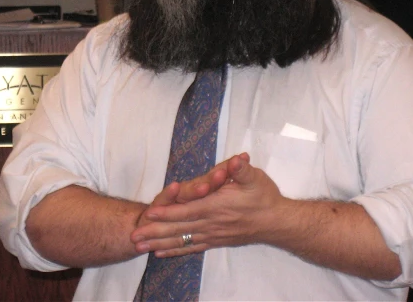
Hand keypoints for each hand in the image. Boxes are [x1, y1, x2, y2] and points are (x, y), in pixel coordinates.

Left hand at [130, 153, 283, 256]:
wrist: (277, 223)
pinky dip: (175, 250)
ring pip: (181, 241)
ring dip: (160, 243)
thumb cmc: (264, 197)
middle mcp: (211, 223)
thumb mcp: (254, 178)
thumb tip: (237, 159)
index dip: (168, 212)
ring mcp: (213, 235)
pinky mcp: (216, 242)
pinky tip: (162, 253)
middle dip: (155, 232)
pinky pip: (191, 248)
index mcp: (216, 207)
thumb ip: (241, 169)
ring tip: (141, 247)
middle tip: (134, 237)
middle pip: (178, 229)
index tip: (149, 214)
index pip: (187, 211)